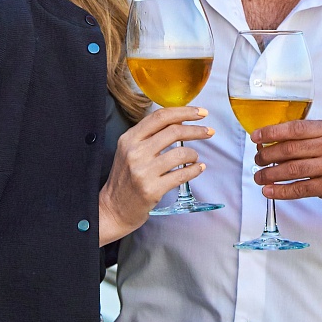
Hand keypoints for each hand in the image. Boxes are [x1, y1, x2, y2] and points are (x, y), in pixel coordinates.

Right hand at [99, 106, 212, 245]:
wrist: (113, 209)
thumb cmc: (125, 178)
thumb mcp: (130, 150)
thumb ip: (150, 135)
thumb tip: (180, 120)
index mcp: (129, 138)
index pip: (160, 117)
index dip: (184, 112)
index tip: (201, 112)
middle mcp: (135, 152)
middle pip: (174, 131)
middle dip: (196, 130)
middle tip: (209, 131)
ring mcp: (143, 171)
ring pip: (181, 153)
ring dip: (194, 154)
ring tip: (195, 158)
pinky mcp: (152, 189)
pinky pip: (181, 175)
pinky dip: (194, 170)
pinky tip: (197, 168)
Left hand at [252, 120, 321, 213]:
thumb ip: (309, 138)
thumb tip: (272, 141)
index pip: (296, 128)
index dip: (272, 132)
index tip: (256, 136)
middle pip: (291, 149)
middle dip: (268, 154)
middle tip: (257, 159)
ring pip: (293, 169)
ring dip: (270, 174)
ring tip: (259, 176)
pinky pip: (300, 189)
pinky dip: (281, 191)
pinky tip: (269, 191)